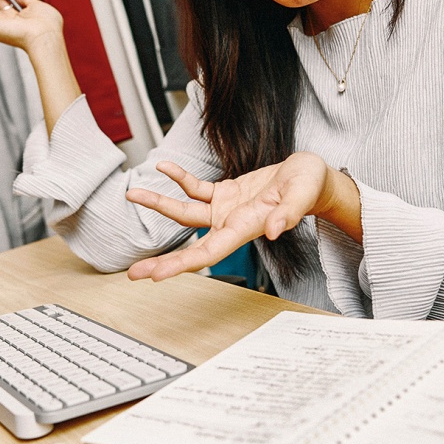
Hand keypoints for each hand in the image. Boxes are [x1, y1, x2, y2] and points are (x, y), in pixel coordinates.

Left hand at [125, 152, 354, 281]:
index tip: (157, 276)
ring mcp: (225, 210)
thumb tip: (272, 230)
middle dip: (162, 260)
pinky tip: (164, 168)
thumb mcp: (302, 195)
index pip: (208, 253)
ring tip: (133, 195)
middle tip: (135, 271)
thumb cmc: (309, 187)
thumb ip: (287, 213)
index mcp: (245, 229)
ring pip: (184, 211)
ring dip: (159, 203)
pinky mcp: (224, 193)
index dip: (182, 265)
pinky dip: (179, 178)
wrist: (310, 178)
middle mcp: (230, 224)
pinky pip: (195, 187)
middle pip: (190, 246)